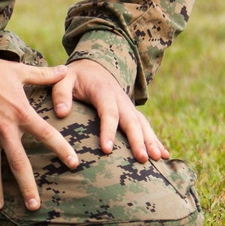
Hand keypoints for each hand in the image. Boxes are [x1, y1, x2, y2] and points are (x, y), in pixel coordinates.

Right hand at [0, 58, 79, 212]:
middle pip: (18, 163)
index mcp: (21, 113)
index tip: (74, 164)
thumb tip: (66, 69)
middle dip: (26, 186)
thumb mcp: (20, 70)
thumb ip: (44, 74)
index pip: (47, 134)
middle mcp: (4, 128)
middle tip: (34, 206)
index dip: (62, 149)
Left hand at [52, 59, 168, 164]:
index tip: (107, 149)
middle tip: (142, 158)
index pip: (108, 112)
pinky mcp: (132, 113)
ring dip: (151, 141)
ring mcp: (128, 106)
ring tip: (158, 158)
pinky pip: (146, 126)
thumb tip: (61, 113)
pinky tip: (164, 155)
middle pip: (131, 121)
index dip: (108, 130)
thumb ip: (60, 94)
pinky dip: (155, 140)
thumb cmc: (75, 77)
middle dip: (138, 140)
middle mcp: (120, 99)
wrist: (93, 67)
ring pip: (142, 124)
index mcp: (103, 91)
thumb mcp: (63, 80)